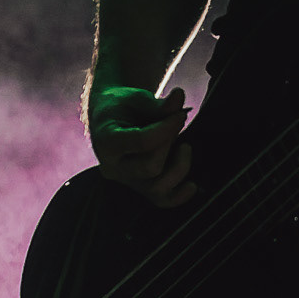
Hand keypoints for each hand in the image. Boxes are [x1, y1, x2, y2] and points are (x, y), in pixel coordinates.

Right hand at [88, 83, 195, 208]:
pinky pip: (161, 201)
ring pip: (157, 188)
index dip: (167, 128)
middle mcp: (112, 167)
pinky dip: (179, 196)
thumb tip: (179, 96)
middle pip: (150, 168)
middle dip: (170, 145)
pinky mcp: (139, 188)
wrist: (111, 118)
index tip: (180, 114)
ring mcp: (126, 181)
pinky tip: (192, 185)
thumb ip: (158, 104)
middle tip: (177, 125)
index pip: (142, 142)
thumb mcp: (137, 99)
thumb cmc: (124, 106)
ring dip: (179, 168)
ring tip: (185, 147)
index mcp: (107, 141)